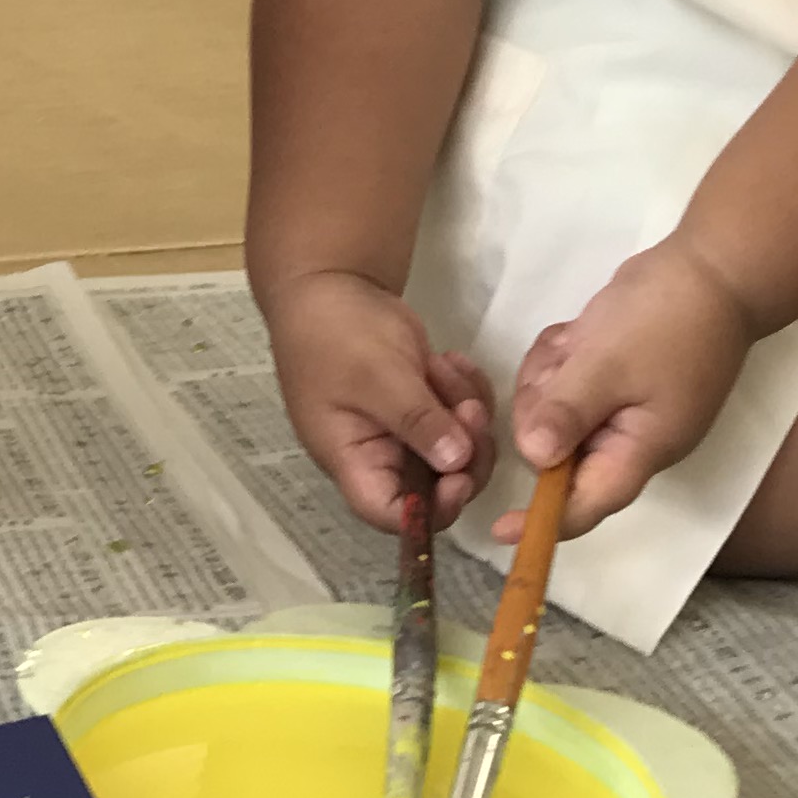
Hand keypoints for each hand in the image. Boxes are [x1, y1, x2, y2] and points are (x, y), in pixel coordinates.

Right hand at [265, 269, 495, 531]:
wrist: (328, 282)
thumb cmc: (335, 332)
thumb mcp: (377, 375)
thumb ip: (416, 421)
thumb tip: (456, 464)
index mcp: (354, 460)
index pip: (391, 514)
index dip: (430, 511)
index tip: (459, 475)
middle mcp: (380, 454)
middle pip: (437, 486)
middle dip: (463, 450)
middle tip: (469, 409)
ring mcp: (405, 429)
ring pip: (457, 449)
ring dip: (465, 413)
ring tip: (445, 366)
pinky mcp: (423, 405)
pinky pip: (460, 417)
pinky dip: (466, 391)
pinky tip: (451, 358)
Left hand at [504, 237, 764, 537]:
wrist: (711, 268)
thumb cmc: (666, 321)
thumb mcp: (608, 365)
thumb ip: (567, 413)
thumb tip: (533, 459)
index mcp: (640, 448)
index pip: (589, 503)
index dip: (545, 521)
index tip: (499, 529)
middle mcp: (630, 436)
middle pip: (558, 450)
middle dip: (545, 408)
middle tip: (562, 368)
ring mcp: (622, 404)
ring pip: (554, 410)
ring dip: (552, 375)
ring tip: (578, 341)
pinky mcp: (611, 375)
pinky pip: (564, 379)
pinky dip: (563, 357)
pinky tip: (580, 331)